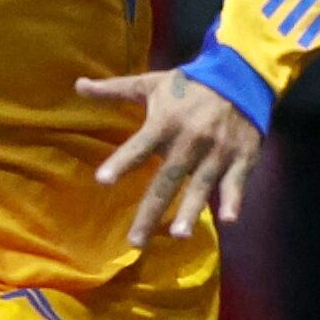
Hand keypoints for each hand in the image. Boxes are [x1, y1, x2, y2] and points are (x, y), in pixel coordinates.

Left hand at [80, 69, 261, 242]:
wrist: (240, 76)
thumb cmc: (189, 85)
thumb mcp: (151, 83)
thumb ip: (115, 89)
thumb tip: (79, 85)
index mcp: (165, 122)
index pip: (139, 146)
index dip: (121, 162)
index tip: (102, 180)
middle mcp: (189, 140)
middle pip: (166, 180)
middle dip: (150, 212)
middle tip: (135, 242)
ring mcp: (217, 151)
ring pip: (200, 186)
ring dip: (190, 211)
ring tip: (178, 236)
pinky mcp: (240, 157)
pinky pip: (235, 182)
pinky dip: (233, 200)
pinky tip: (228, 220)